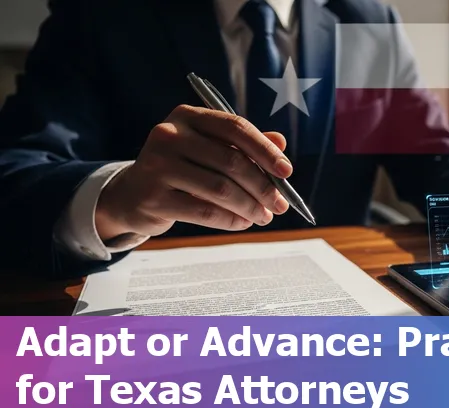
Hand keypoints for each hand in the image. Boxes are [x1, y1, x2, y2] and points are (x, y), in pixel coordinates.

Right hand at [95, 105, 291, 240]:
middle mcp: (169, 135)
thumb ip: (243, 144)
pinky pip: (205, 211)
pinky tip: (243, 223)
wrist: (133, 194)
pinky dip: (231, 219)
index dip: (265, 150)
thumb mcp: (210, 149)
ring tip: (264, 216)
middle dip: (263, 186)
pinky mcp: (154, 197)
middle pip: (231, 161)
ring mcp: (157, 166)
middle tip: (280, 204)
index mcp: (188, 116)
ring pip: (221, 189)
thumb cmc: (182, 168)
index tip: (287, 172)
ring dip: (250, 206)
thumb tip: (280, 143)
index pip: (235, 127)